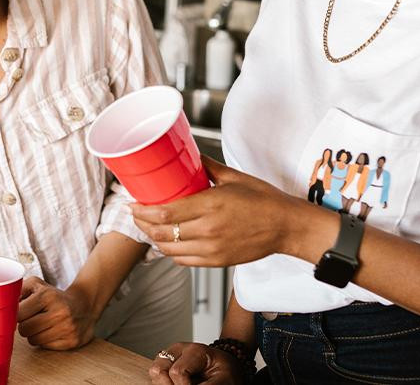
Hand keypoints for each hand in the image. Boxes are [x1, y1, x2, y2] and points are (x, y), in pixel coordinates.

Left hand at [16, 276, 97, 349]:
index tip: (21, 312)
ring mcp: (67, 328)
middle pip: (24, 329)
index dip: (16, 315)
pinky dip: (45, 341)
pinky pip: (45, 347)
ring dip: (34, 334)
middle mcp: (60, 312)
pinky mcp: (71, 341)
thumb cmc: (54, 296)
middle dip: (25, 325)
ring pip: (33, 340)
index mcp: (48, 296)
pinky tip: (52, 331)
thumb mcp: (37, 285)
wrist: (84, 305)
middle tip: (32, 319)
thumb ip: (17, 289)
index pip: (19, 314)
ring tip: (42, 324)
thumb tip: (1, 302)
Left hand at [131, 156, 308, 266]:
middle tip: (137, 215)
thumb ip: (208, 168)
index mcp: (211, 205)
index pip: (165, 213)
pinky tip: (169, 242)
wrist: (286, 226)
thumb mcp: (235, 177)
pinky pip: (184, 260)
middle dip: (142, 225)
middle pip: (161, 233)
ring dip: (154, 239)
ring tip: (150, 228)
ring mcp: (212, 249)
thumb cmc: (265, 200)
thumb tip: (190, 158)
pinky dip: (171, 252)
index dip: (142, 211)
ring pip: (169, 249)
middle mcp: (208, 230)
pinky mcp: (217, 261)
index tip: (133, 204)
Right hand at [149, 342, 244, 384]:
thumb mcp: (223, 381)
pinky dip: (164, 382)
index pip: (177, 372)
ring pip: (154, 372)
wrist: (225, 368)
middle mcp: (178, 350)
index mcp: (195, 351)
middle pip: (158, 370)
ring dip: (165, 383)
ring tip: (182, 384)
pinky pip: (155, 376)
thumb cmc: (226, 373)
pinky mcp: (164, 364)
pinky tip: (177, 383)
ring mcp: (170, 356)